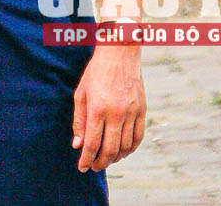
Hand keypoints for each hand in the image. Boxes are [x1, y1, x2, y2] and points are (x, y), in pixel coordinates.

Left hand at [72, 43, 145, 171]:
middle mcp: (116, 113)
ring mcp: (131, 112)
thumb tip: (78, 145)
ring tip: (106, 159)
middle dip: (100, 162)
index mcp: (97, 108)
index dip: (86, 159)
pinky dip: (131, 149)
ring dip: (115, 158)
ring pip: (126, 146)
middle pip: (110, 149)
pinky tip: (123, 151)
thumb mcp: (81, 93)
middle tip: (93, 166)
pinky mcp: (142, 110)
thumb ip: (79, 120)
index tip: (82, 167)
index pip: (92, 143)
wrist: (120, 53)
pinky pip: (138, 137)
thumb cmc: (96, 72)